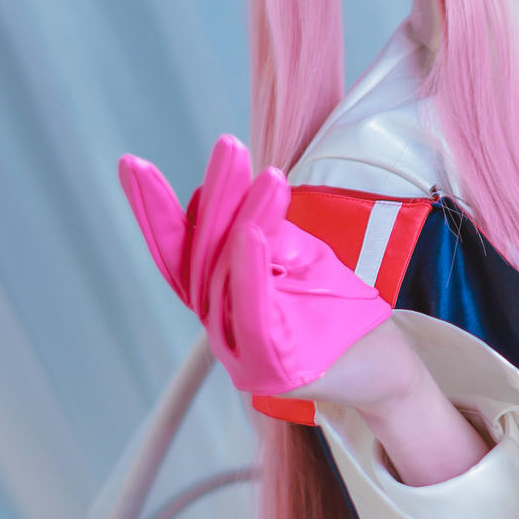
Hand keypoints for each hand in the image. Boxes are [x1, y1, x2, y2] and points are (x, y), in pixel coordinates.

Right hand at [119, 136, 392, 394]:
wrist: (387, 373)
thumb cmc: (341, 315)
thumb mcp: (301, 262)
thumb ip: (267, 235)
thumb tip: (237, 203)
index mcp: (220, 300)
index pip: (181, 251)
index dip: (154, 210)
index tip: (132, 163)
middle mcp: (221, 327)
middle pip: (202, 258)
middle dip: (214, 198)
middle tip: (229, 145)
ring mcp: (242, 353)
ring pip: (228, 279)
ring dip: (243, 220)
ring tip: (263, 175)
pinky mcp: (271, 368)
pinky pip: (253, 314)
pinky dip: (249, 272)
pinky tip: (250, 235)